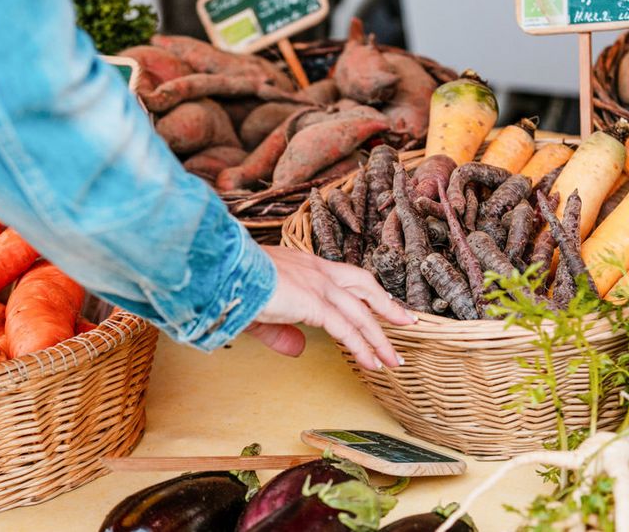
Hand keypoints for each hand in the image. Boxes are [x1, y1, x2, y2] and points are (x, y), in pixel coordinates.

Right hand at [244, 246, 414, 370]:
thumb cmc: (233, 285)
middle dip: (386, 306)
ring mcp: (317, 284)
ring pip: (360, 313)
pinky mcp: (314, 303)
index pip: (345, 277)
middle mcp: (316, 270)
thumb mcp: (261, 312)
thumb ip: (282, 332)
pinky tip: (372, 362)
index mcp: (304, 265)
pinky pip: (346, 329)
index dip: (365, 293)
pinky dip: (362, 347)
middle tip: (407, 322)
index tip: (381, 305)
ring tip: (394, 360)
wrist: (221, 272)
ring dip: (379, 338)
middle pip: (364, 286)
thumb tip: (299, 349)